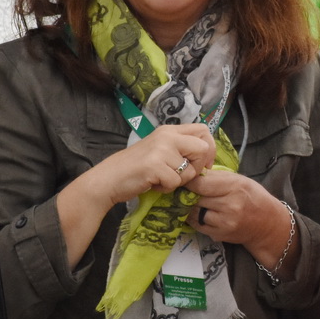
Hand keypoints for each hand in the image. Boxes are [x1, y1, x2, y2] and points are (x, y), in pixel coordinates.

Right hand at [90, 123, 216, 205]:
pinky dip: (166, 188)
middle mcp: (167, 136)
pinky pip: (175, 182)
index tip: (202, 163)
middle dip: (198, 167)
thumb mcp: (159, 149)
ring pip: (190, 171)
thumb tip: (206, 153)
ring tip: (161, 179)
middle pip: (203, 148)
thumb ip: (179, 147)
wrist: (110, 178)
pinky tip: (154, 183)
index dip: (209, 148)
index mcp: (169, 130)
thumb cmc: (136, 167)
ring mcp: (161, 150)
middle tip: (182, 175)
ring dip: (178, 181)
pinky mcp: (155, 165)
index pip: (203, 130)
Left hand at [183, 171, 296, 264]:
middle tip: (185, 190)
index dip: (189, 181)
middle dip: (188, 194)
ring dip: (190, 207)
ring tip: (193, 202)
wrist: (268, 224)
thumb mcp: (240, 180)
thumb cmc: (254, 197)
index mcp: (235, 187)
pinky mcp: (220, 235)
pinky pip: (197, 225)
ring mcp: (224, 222)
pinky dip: (195, 219)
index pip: (200, 184)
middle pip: (195, 198)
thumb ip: (217, 177)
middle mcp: (229, 205)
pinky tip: (200, 213)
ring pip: (194, 213)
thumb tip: (194, 173)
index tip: (185, 179)